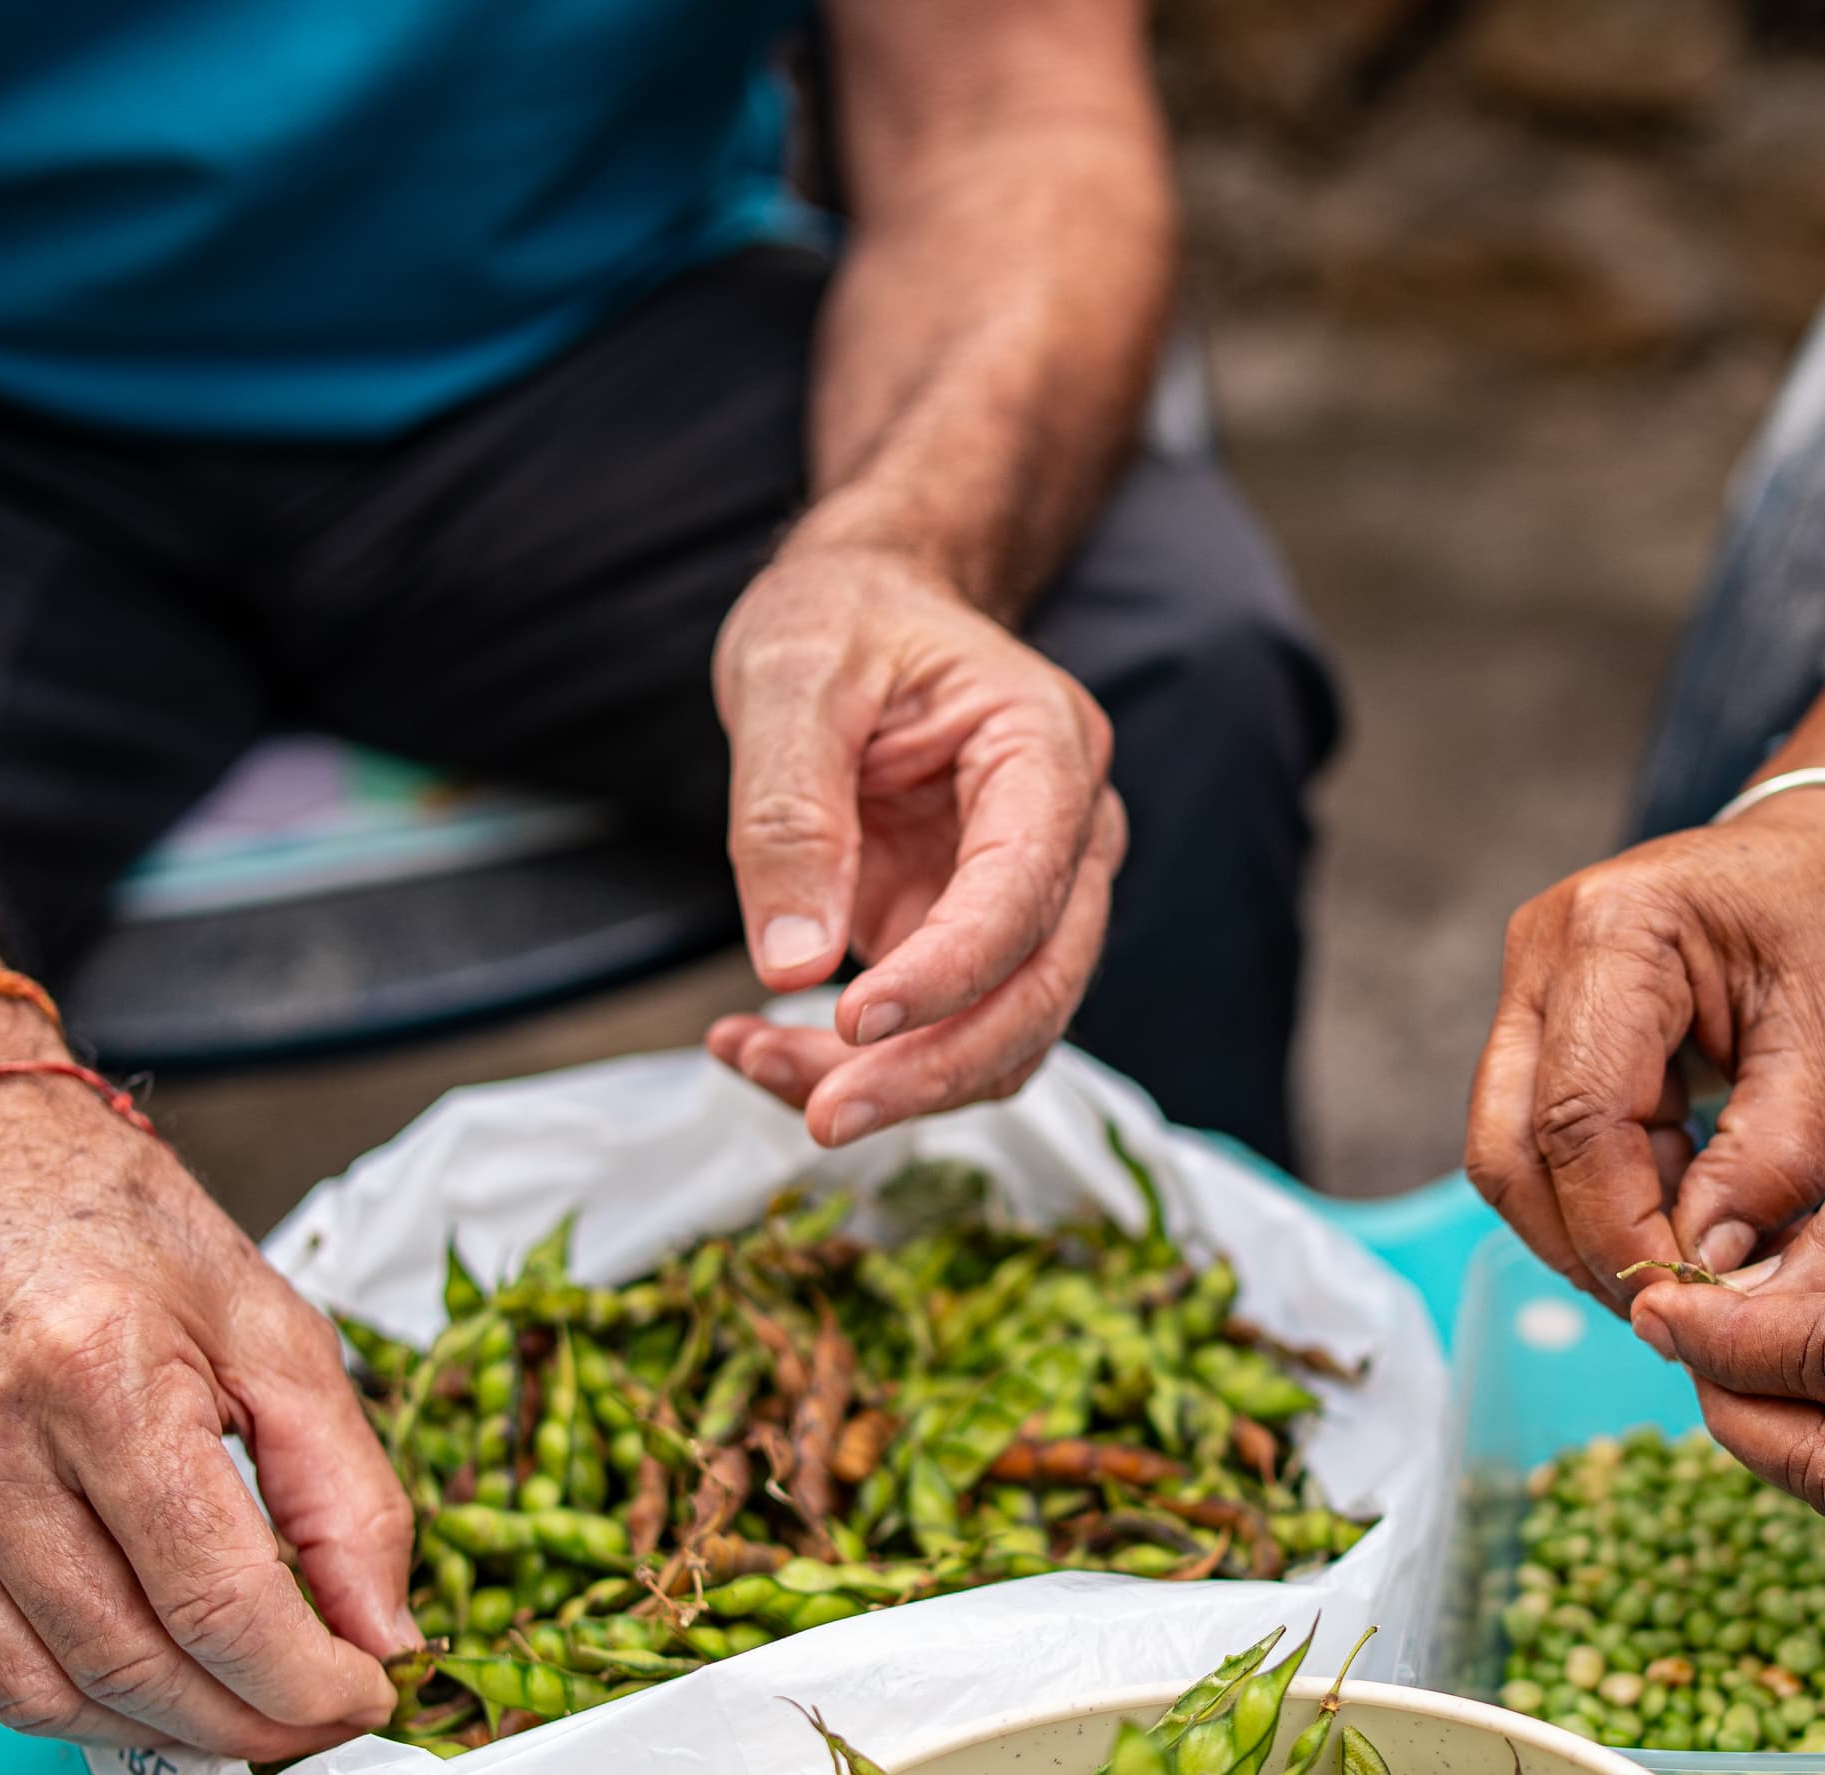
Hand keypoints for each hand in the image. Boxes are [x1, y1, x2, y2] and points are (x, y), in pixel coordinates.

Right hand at [0, 1074, 416, 1757]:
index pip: (214, 1598)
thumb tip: (385, 1639)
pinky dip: (62, 1699)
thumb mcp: (275, 1332)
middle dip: (242, 1719)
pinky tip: (134, 1681)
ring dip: (155, 1731)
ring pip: (38, 1688)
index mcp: (96, 1370)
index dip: (304, 1679)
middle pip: (127, 1659)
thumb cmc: (119, 1236)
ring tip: (233, 1711)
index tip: (364, 1694)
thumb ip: (346, 1494)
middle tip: (312, 1718)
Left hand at [704, 540, 1125, 1144]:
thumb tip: (793, 965)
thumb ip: (790, 813)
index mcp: (1045, 753)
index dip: (947, 973)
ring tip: (757, 1062)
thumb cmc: (844, 617)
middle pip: (1039, 990)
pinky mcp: (977, 943)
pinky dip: (869, 1068)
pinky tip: (768, 1047)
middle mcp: (1066, 838)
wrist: (865, 607)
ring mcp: (1031, 900)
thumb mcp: (791, 677)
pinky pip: (948, 1035)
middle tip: (819, 1116)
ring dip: (896, 1084)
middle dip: (932, 1069)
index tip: (849, 1021)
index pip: (1023, 891)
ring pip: (1003, 1038)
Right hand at [1466, 794, 1824, 1313]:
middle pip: (1510, 1147)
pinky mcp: (1544, 1020)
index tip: (1689, 1295)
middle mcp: (1542, 953)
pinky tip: (1676, 1207)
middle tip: (1673, 1302)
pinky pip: (1541, 1135)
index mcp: (1612, 933)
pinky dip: (1601, 1191)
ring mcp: (1530, 985)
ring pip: (1510, 1152)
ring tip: (1686, 1254)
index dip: (1621, 1228)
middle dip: (1585, 1243)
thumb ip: (1773, 1159)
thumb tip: (1707, 1269)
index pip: (1577, 1121)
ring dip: (1587, 1224)